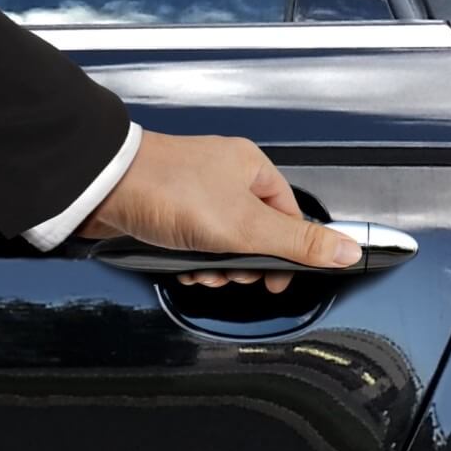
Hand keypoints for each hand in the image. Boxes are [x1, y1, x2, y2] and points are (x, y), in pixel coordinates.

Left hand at [77, 131, 361, 292]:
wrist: (102, 187)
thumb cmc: (169, 191)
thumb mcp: (245, 226)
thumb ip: (297, 242)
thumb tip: (348, 250)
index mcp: (252, 169)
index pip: (289, 217)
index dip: (286, 254)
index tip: (275, 281)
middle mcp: (225, 177)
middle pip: (256, 234)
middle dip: (243, 263)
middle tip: (229, 271)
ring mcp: (195, 193)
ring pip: (222, 243)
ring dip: (215, 266)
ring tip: (200, 268)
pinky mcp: (167, 210)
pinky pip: (193, 243)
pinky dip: (191, 260)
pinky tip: (181, 266)